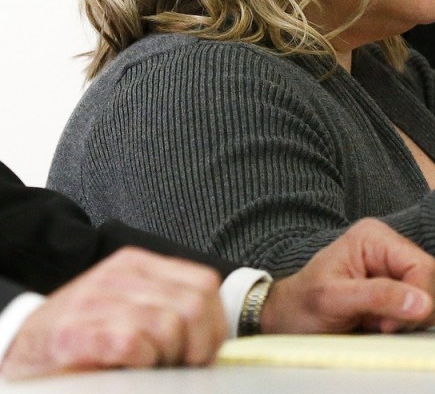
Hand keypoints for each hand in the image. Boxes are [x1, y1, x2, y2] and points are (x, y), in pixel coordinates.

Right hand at [1, 248, 225, 379]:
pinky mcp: (74, 333)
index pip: (204, 284)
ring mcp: (93, 300)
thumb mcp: (131, 307)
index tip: (205, 351)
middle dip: (197, 346)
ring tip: (149, 367)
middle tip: (180, 366)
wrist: (22, 349)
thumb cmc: (86, 335)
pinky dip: (141, 364)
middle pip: (193, 306)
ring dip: (167, 359)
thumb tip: (215, 337)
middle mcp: (117, 274)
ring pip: (168, 327)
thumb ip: (169, 308)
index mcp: (137, 264)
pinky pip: (134, 345)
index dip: (215, 324)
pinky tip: (127, 368)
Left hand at [260, 218, 434, 333]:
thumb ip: (378, 297)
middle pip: (434, 280)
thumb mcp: (333, 300)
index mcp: (375, 237)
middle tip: (381, 326)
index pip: (423, 265)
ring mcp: (397, 269)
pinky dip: (410, 322)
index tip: (389, 324)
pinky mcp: (400, 290)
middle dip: (415, 310)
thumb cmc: (302, 305)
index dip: (417, 298)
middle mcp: (391, 248)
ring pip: (434, 295)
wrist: (287, 320)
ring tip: (377, 324)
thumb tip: (422, 303)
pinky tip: (382, 325)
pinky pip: (425, 307)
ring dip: (412, 318)